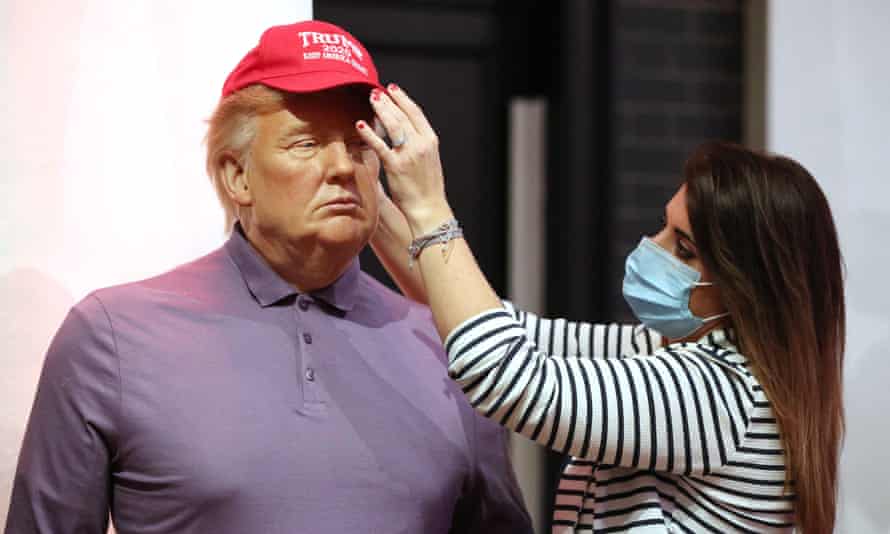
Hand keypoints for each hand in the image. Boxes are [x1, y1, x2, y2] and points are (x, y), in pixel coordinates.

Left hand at [356, 83, 453, 234]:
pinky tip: (361, 125)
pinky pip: (380, 146)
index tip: (393, 90)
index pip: (416, 113)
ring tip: (371, 100)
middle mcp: (421, 144)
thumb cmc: (427, 187)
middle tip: (376, 92)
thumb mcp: (428, 160)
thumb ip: (417, 145)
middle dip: (388, 101)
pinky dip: (370, 134)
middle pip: (403, 115)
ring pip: (393, 125)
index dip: (403, 99)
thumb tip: (403, 135)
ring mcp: (409, 154)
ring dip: (381, 110)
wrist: (429, 207)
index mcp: (430, 141)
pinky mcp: (396, 166)